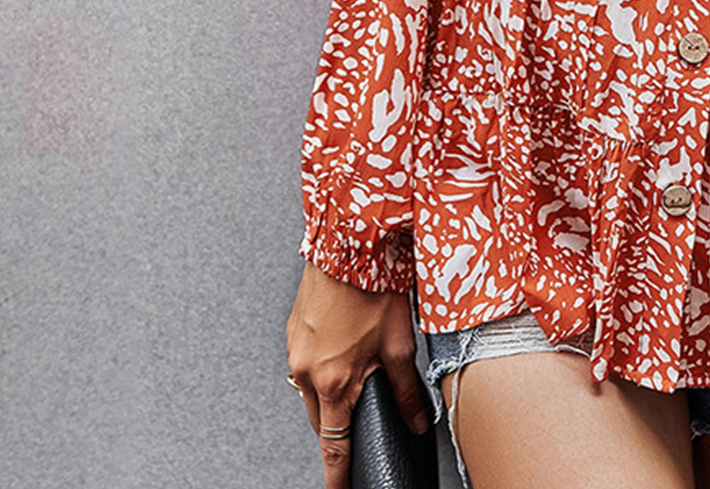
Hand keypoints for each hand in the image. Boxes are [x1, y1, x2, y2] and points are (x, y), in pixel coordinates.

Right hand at [285, 262, 430, 488]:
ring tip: (355, 370)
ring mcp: (295, 350)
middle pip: (320, 417)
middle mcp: (306, 371)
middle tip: (360, 415)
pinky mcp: (293, 330)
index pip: (333, 445)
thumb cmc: (375, 286)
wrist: (349, 243)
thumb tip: (416, 420)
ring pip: (310, 389)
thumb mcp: (400, 342)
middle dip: (338, 423)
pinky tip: (343, 345)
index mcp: (332, 382)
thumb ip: (406, 389)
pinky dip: (322, 364)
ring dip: (329, 390)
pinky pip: (305, 362)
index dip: (337, 474)